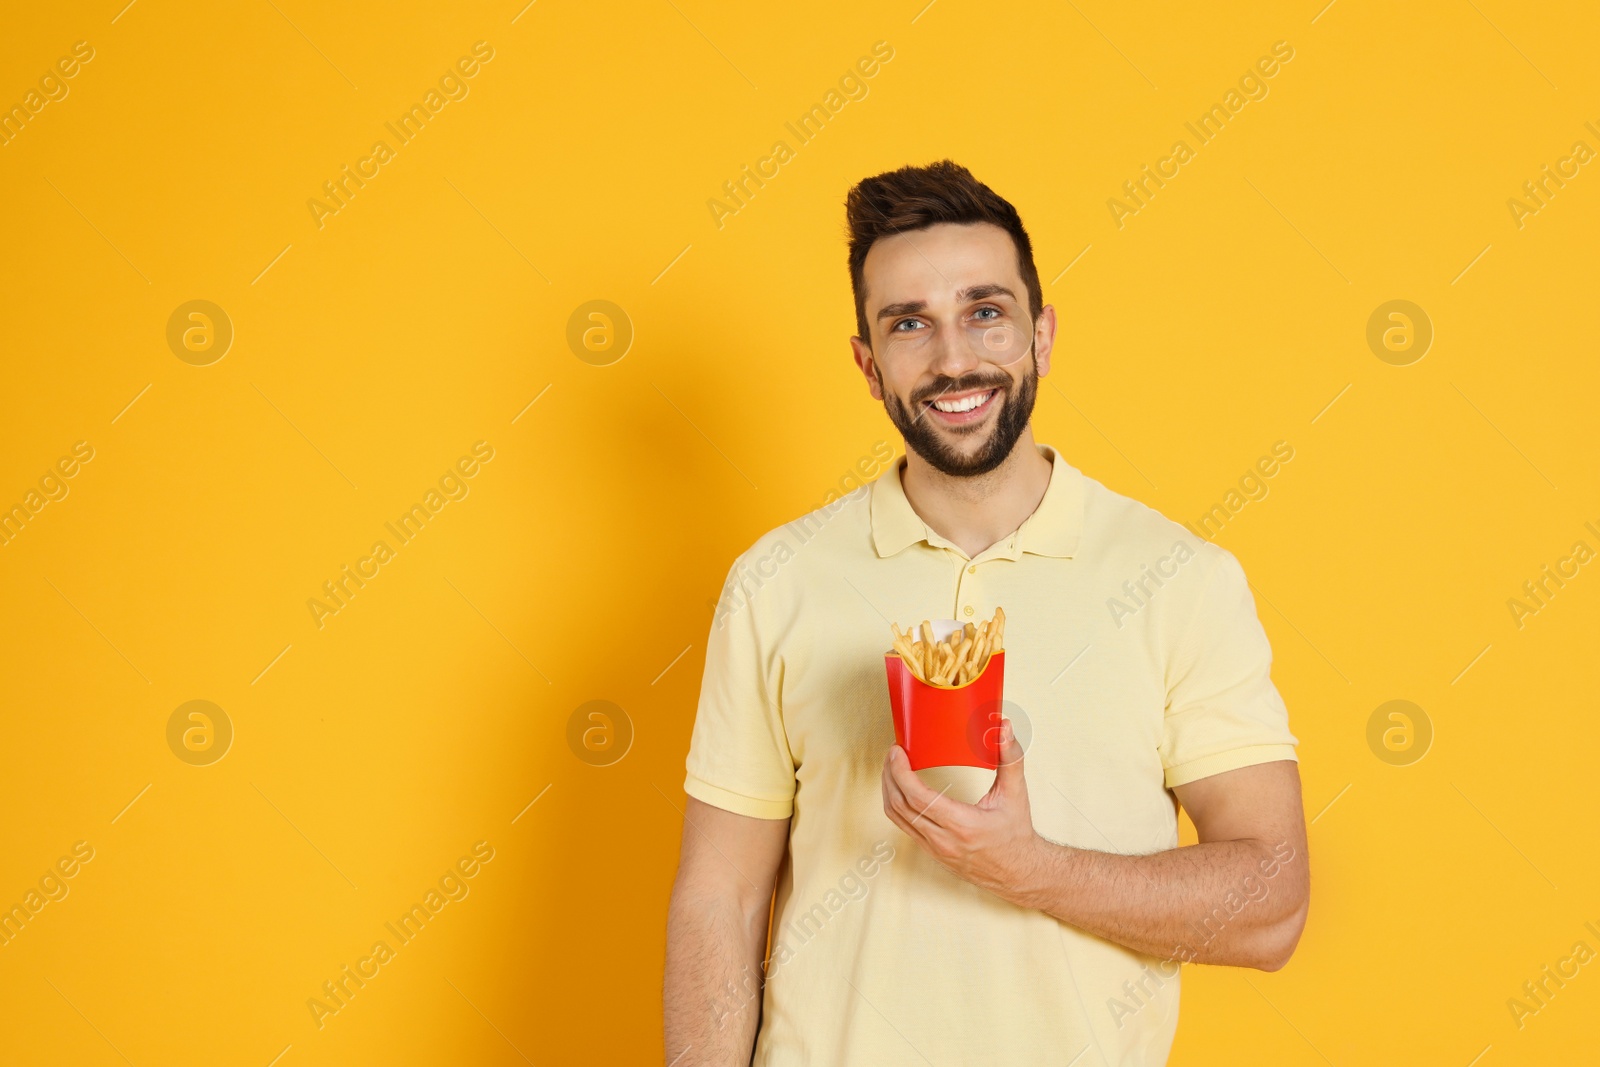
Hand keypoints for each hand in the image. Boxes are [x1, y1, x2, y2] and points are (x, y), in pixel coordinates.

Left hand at [880, 718, 1041, 899]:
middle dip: (889, 775)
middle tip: (892, 753)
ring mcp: (934, 849)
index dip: (900, 772)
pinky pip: (904, 827)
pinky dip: (896, 805)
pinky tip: (901, 789)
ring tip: (892, 767)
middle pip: (899, 805)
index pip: (917, 797)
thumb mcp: (1015, 794)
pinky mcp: (931, 853)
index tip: (896, 751)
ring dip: (888, 790)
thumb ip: (1010, 757)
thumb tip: (1004, 726)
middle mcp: (943, 840)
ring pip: (896, 818)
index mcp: (961, 824)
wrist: (1019, 872)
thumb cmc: (1016, 834)